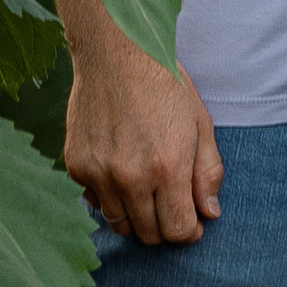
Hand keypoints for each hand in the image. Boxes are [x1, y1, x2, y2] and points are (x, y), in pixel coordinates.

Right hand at [61, 6, 223, 244]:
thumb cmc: (164, 84)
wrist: (115, 53)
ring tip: (147, 192)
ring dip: (137, 217)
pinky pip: (96, 201)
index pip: (177, 230)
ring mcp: (99, 173)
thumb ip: (207, 172)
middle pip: (149, 234)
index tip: (191, 222)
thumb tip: (209, 212)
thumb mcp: (199, 123)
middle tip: (170, 206)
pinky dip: (110, 197)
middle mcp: (130, 177)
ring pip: (120, 224)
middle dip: (164, 227)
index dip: (188, 231)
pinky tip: (121, 173)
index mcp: (167, 167)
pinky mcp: (76, 166)